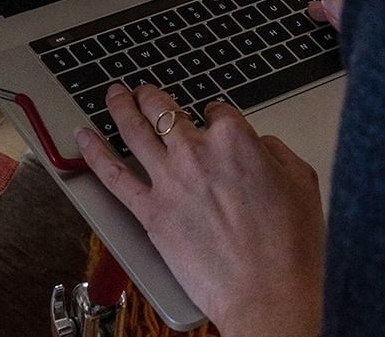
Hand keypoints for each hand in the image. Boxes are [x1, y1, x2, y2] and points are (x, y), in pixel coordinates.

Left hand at [76, 84, 324, 336]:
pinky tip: (83, 138)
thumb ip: (275, 151)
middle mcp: (196, 152)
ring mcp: (169, 181)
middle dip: (153, 95)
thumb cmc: (290, 245)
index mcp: (234, 138)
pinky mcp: (151, 214)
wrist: (269, 294)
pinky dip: (94, 154)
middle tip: (145, 91)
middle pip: (166, 110)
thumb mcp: (301, 180)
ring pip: (135, 131)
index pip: (218, 110)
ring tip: (114, 95)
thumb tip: (259, 145)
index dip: (218, 117)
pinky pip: (114, 177)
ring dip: (121, 107)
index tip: (217, 125)